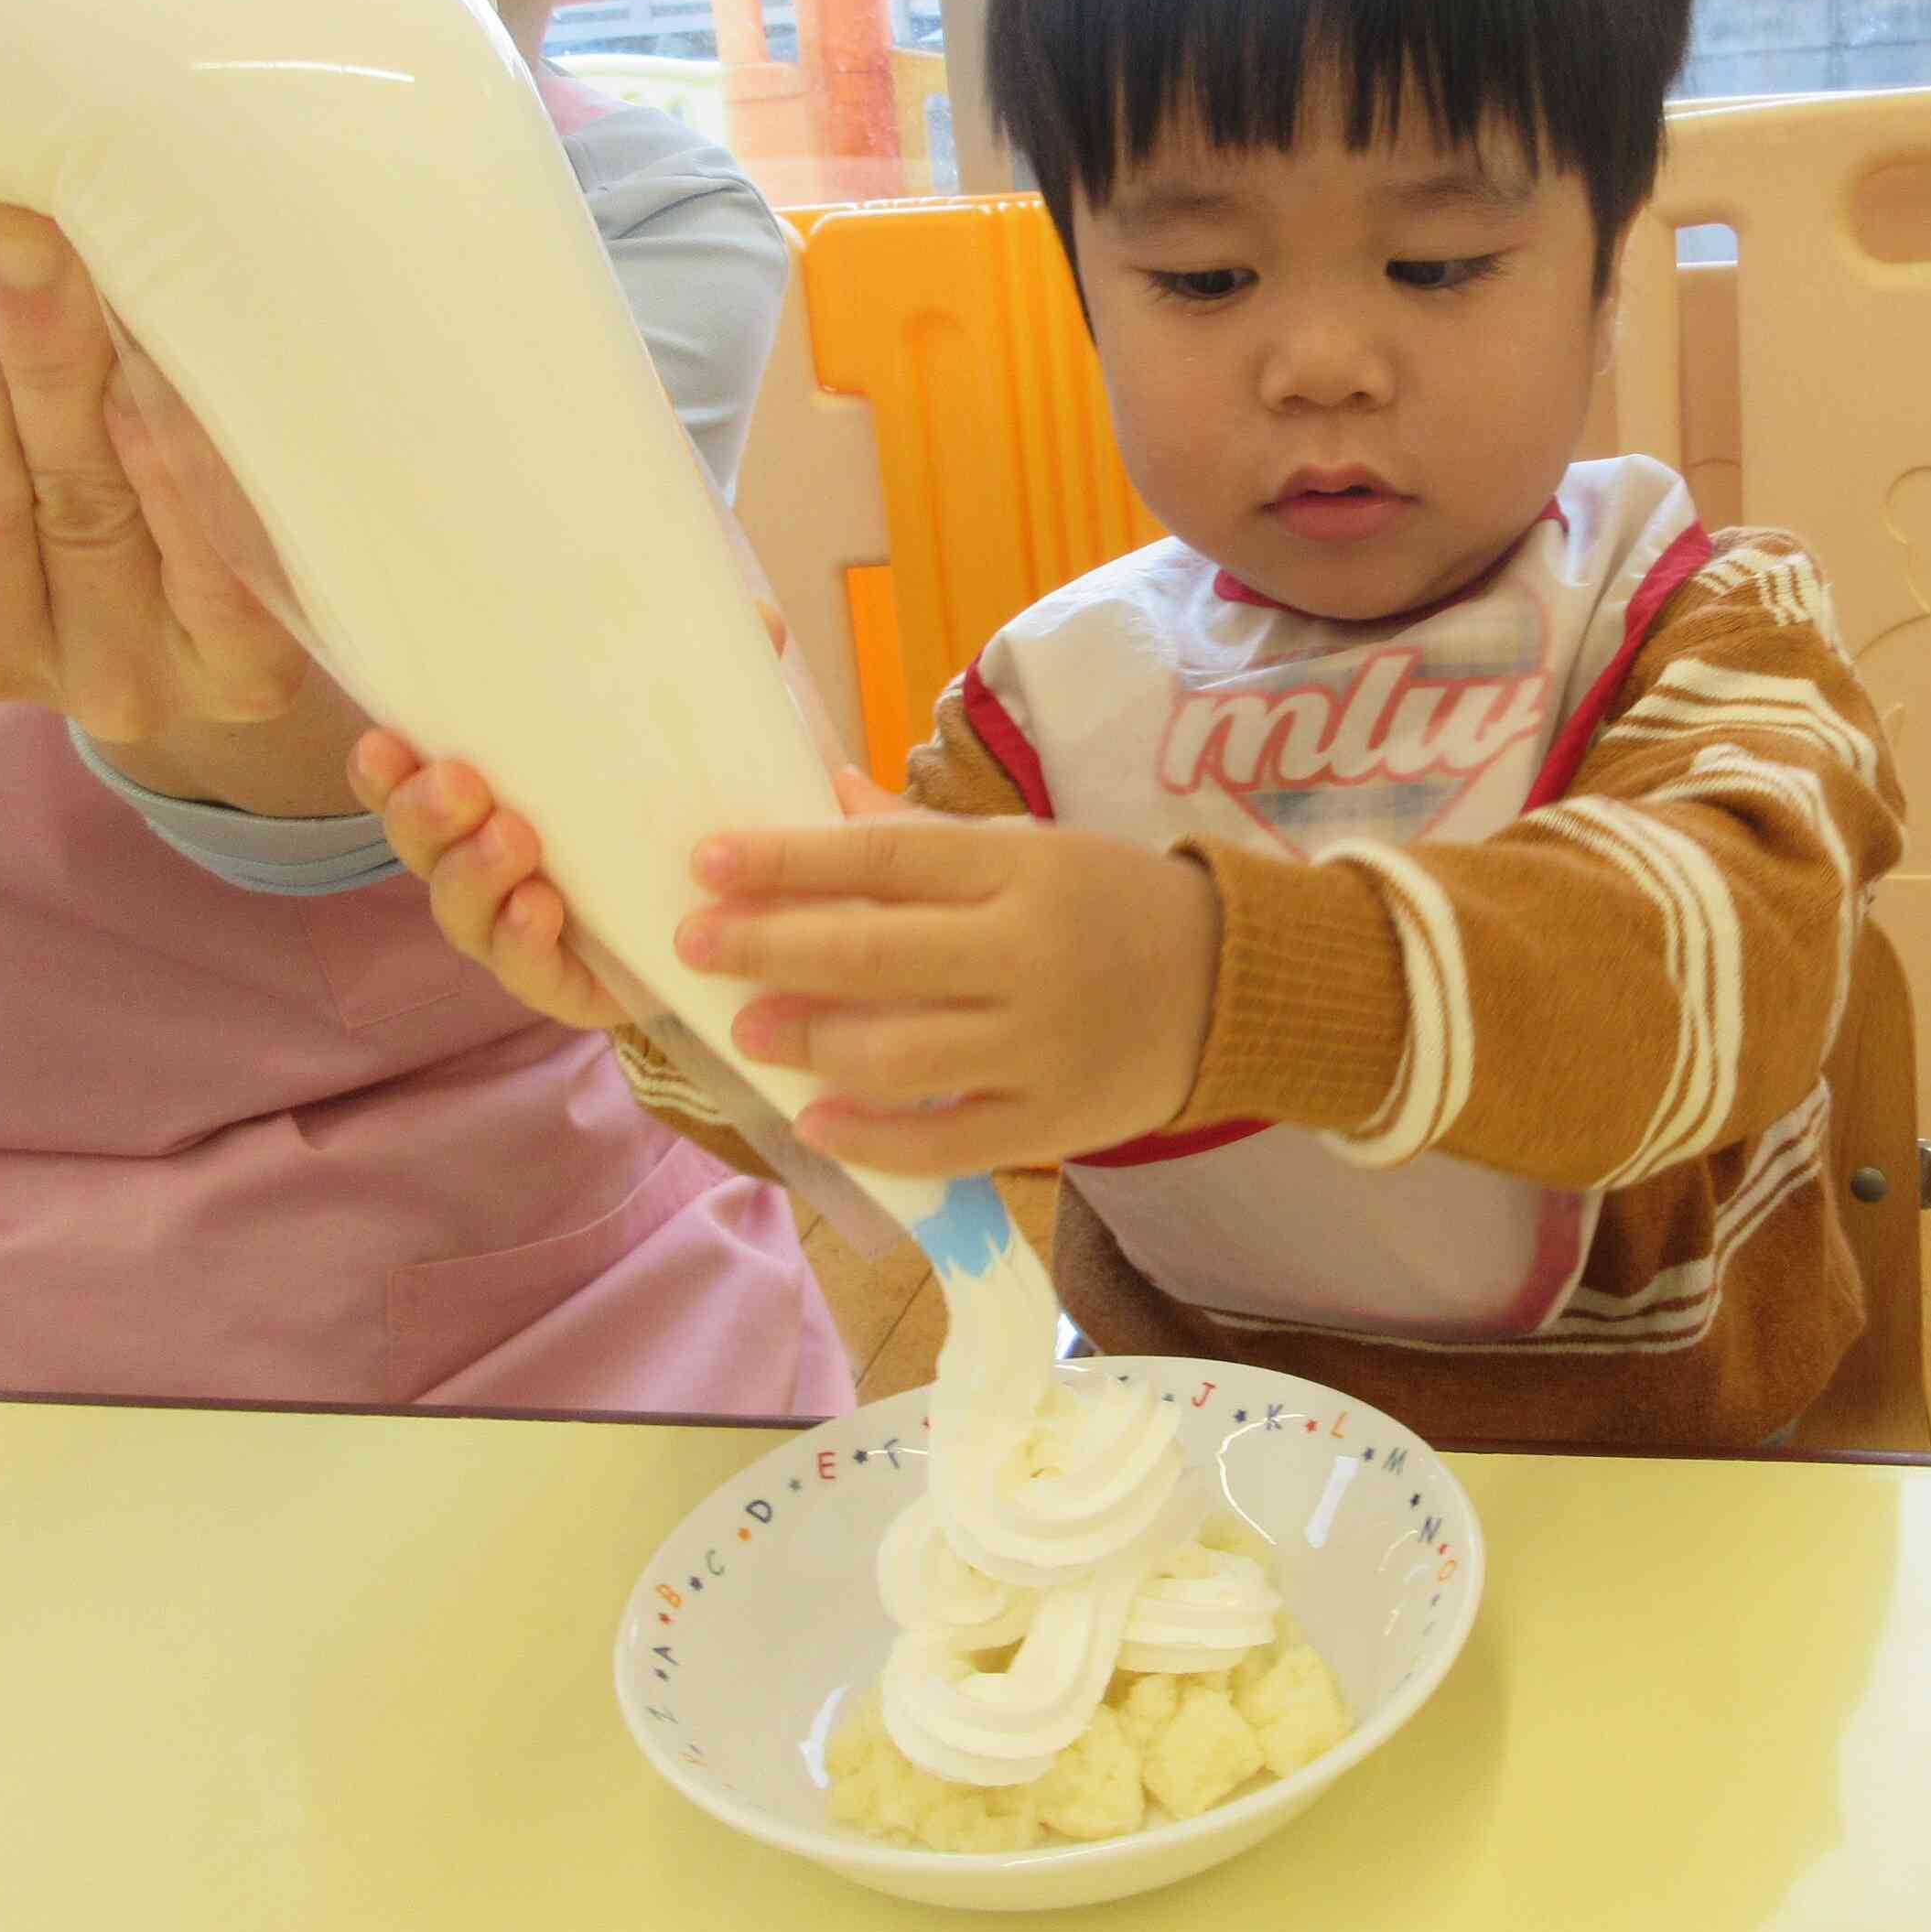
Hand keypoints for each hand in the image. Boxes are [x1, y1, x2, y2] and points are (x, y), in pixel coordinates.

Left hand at [0, 208, 312, 746]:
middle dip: (46, 358)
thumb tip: (150, 277)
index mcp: (243, 669)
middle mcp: (125, 686)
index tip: (151, 337)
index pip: (216, 571)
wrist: (155, 587)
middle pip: (78, 509)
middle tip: (24, 240)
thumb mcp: (263, 477)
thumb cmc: (240, 496)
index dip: (174, 458)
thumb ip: (222, 414)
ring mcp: (7, 661)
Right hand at [351, 625, 869, 1036]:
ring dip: (475, 872)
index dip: (383, 767)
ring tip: (513, 840)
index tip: (385, 738)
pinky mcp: (559, 983)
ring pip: (460, 908)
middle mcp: (484, 864)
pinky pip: (524, 969)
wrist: (730, 924)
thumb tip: (758, 618)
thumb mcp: (693, 744)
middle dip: (423, 813)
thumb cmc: (681, 814)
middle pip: (419, 843)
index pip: (408, 781)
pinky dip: (523, 939)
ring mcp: (513, 928)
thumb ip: (712, 685)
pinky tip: (541, 909)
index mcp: (491, 798)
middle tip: (460, 782)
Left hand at [678, 816, 1223, 1178]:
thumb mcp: (1034, 849)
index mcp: (1022, 869)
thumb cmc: (1112, 907)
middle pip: (872, 952)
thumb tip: (822, 790)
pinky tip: (815, 1119)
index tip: (706, 860)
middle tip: (696, 944)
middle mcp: (1029, 954)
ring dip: (806, 1042)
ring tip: (748, 1029)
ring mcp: (1040, 1045)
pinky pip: (944, 1141)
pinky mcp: (1052, 1122)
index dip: (787, 861)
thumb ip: (925, 836)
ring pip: (896, 1053)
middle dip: (767, 948)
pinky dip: (871, 1136)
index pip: (883, 857)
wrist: (1234, 989)